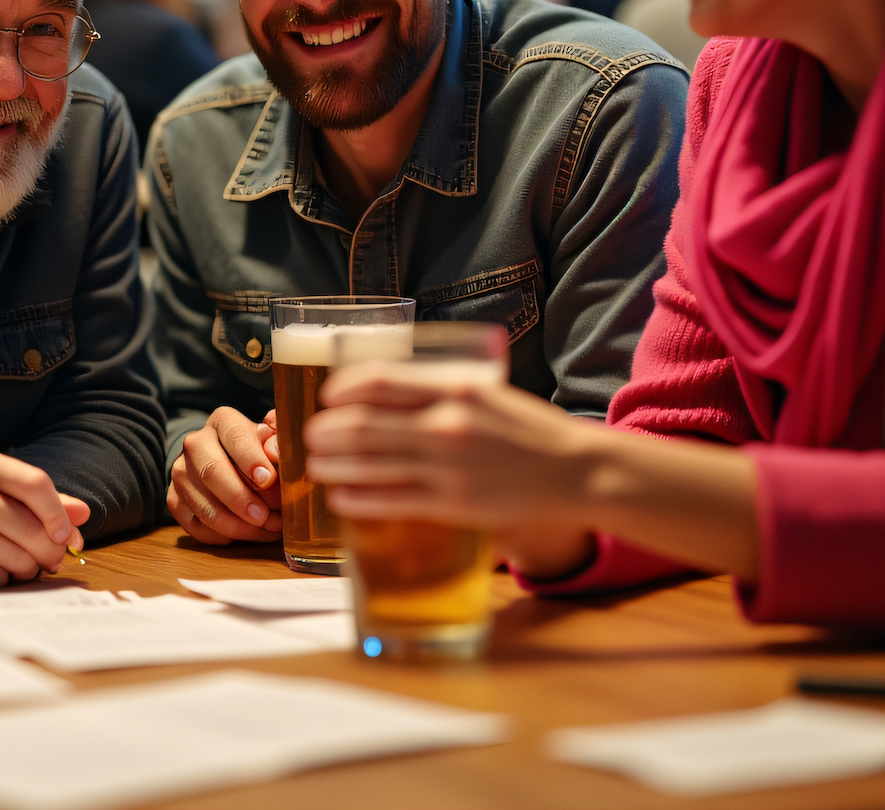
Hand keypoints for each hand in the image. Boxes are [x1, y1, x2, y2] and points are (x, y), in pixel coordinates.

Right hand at [0, 448, 89, 585]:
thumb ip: (36, 497)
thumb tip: (82, 515)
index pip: (38, 485)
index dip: (60, 515)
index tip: (65, 534)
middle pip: (34, 529)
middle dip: (51, 551)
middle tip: (52, 558)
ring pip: (19, 559)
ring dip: (26, 566)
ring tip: (16, 559)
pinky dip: (1, 576)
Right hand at [167, 406, 281, 545]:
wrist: (233, 465)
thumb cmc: (261, 454)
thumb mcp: (274, 443)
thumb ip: (279, 443)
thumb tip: (275, 452)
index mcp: (223, 421)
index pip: (234, 436)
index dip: (251, 459)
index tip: (268, 480)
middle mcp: (195, 443)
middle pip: (210, 471)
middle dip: (240, 498)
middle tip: (265, 517)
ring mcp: (180, 472)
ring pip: (203, 505)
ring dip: (237, 525)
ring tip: (265, 530)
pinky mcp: (174, 499)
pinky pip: (196, 526)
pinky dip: (223, 536)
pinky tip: (245, 533)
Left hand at [303, 364, 595, 530]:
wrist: (574, 471)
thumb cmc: (528, 428)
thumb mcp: (486, 391)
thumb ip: (438, 389)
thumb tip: (386, 389)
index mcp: (454, 387)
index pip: (380, 381)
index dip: (343, 388)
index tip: (327, 394)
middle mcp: (446, 424)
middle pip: (363, 425)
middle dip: (326, 430)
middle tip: (310, 433)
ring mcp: (447, 467)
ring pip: (370, 465)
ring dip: (334, 464)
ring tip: (316, 464)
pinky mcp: (452, 503)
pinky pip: (391, 501)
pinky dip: (358, 499)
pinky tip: (340, 498)